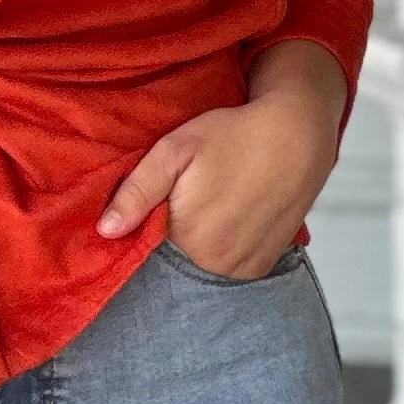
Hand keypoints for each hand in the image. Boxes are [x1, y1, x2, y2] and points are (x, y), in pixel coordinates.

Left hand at [97, 38, 344, 281]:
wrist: (298, 135)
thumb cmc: (233, 135)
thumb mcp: (176, 150)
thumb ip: (138, 191)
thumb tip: (106, 230)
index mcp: (189, 241)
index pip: (149, 250)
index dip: (148, 228)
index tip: (159, 204)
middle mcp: (217, 265)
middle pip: (177, 261)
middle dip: (173, 238)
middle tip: (190, 200)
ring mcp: (244, 269)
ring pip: (203, 266)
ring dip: (200, 246)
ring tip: (211, 209)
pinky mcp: (264, 265)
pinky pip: (231, 267)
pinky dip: (225, 251)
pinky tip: (229, 220)